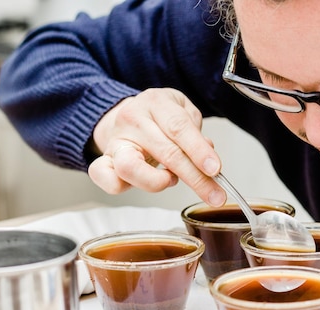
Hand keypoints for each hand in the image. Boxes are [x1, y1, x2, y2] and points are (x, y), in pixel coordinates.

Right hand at [87, 88, 226, 205]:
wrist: (127, 114)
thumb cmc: (159, 116)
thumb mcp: (183, 111)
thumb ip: (196, 132)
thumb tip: (207, 156)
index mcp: (156, 103)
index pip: (179, 127)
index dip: (199, 151)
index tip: (215, 169)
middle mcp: (132, 120)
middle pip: (165, 152)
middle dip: (195, 178)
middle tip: (214, 195)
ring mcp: (116, 141)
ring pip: (131, 168)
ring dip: (158, 183)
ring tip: (172, 181)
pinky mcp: (104, 160)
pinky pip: (104, 178)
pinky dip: (121, 188)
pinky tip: (144, 186)